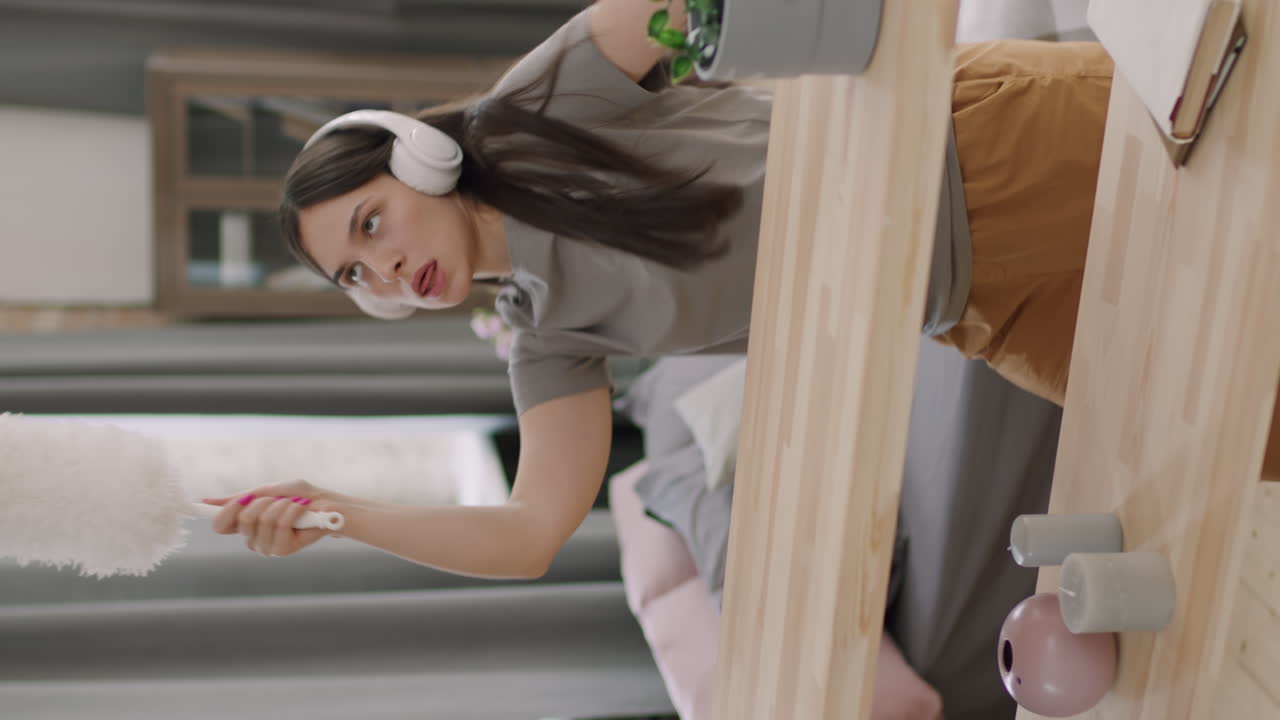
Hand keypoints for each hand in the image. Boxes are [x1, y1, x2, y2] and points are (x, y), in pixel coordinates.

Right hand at [203, 480, 337, 558]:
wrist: (329, 505)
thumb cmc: (300, 497)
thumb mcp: (269, 491)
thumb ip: (240, 498)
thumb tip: (207, 501)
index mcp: (246, 525)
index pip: (221, 524)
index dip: (224, 512)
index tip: (230, 501)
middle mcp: (253, 539)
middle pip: (242, 519)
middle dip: (263, 501)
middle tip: (279, 499)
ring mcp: (266, 547)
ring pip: (261, 520)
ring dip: (280, 504)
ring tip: (294, 505)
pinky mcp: (282, 550)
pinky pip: (280, 525)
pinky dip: (292, 511)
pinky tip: (302, 510)